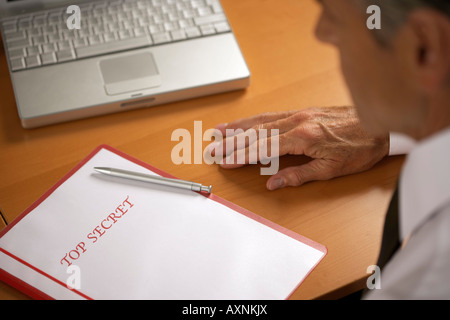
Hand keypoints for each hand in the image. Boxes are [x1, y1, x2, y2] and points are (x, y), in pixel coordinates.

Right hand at [211, 106, 389, 189]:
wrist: (379, 126)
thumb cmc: (359, 148)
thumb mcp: (332, 169)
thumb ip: (299, 176)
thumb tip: (273, 183)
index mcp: (303, 138)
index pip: (263, 148)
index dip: (241, 156)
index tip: (224, 161)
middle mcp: (297, 122)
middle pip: (256, 133)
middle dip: (232, 142)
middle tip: (212, 149)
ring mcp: (298, 114)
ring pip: (260, 121)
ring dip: (238, 128)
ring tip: (218, 132)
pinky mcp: (302, 111)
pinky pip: (271, 115)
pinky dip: (253, 119)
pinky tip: (243, 123)